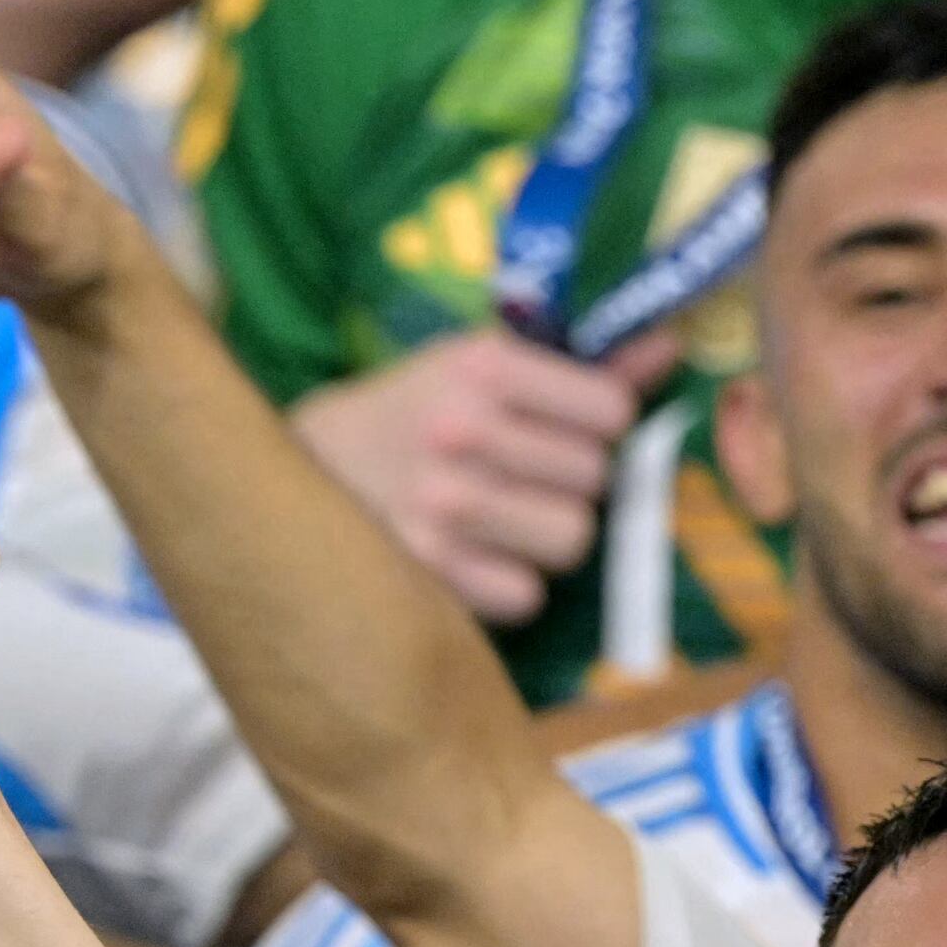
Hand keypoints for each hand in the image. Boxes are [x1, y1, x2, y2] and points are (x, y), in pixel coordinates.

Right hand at [286, 327, 678, 626]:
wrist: (275, 479)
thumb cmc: (397, 418)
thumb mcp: (472, 369)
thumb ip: (574, 368)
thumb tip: (671, 352)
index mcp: (481, 367)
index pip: (610, 413)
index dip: (598, 429)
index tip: (564, 433)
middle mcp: (464, 432)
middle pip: (594, 480)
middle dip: (569, 485)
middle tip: (523, 482)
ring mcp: (445, 508)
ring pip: (571, 540)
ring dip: (547, 538)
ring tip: (504, 524)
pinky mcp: (428, 574)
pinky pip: (525, 595)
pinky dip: (509, 587)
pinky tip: (474, 563)